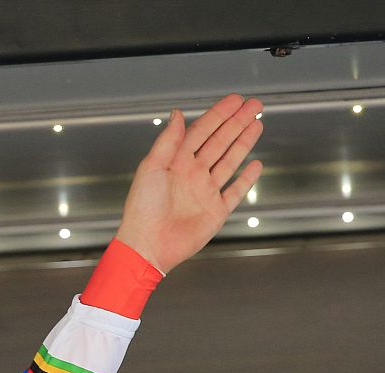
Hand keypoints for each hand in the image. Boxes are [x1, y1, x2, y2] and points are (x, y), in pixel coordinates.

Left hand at [115, 94, 263, 274]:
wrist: (148, 244)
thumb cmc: (143, 208)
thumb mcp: (151, 167)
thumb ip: (168, 140)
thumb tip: (177, 113)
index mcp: (175, 163)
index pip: (201, 132)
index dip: (218, 115)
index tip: (235, 100)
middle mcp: (192, 175)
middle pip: (219, 142)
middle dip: (237, 122)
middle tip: (254, 105)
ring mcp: (205, 192)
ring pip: (230, 161)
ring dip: (244, 142)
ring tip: (257, 124)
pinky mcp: (216, 211)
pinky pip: (235, 191)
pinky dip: (246, 178)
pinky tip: (255, 164)